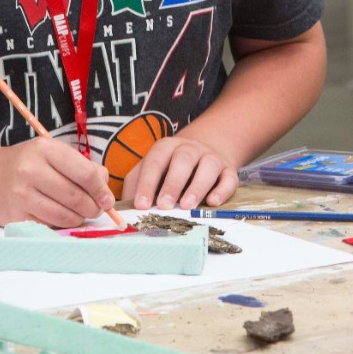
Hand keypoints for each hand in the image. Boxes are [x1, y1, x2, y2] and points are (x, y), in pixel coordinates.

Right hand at [0, 137, 115, 227]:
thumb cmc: (27, 164)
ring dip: (79, 219)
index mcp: (45, 149)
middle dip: (93, 208)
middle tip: (96, 209)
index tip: (108, 199)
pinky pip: (50, 226)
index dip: (101, 190)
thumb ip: (82, 167)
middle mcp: (31, 170)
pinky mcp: (15, 217)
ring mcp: (21, 195)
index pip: (85, 173)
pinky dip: (61, 225)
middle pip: (76, 197)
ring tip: (80, 214)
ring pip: (65, 216)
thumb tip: (105, 192)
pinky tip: (61, 217)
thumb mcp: (52, 154)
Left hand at [121, 135, 239, 210]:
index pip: (155, 161)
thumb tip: (124, 206)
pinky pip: (229, 178)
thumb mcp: (151, 169)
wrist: (202, 155)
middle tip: (164, 205)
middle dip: (173, 183)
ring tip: (188, 206)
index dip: (148, 182)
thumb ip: (136, 183)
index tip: (141, 204)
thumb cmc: (169, 168)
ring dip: (197, 186)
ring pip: (207, 166)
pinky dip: (222, 190)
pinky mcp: (228, 170)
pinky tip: (212, 202)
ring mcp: (211, 158)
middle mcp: (190, 149)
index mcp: (166, 147)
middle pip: (183, 160)